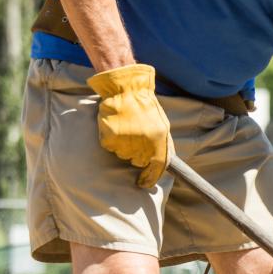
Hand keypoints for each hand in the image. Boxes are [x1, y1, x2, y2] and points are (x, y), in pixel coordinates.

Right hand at [88, 63, 172, 188]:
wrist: (126, 90)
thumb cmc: (145, 107)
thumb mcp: (162, 125)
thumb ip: (162, 144)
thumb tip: (163, 164)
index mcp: (159, 139)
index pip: (157, 166)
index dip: (150, 177)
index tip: (144, 183)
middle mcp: (143, 142)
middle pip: (138, 161)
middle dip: (137, 155)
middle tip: (135, 138)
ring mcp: (125, 140)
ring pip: (123, 155)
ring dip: (124, 147)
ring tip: (126, 128)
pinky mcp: (110, 137)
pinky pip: (110, 146)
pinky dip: (112, 140)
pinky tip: (116, 127)